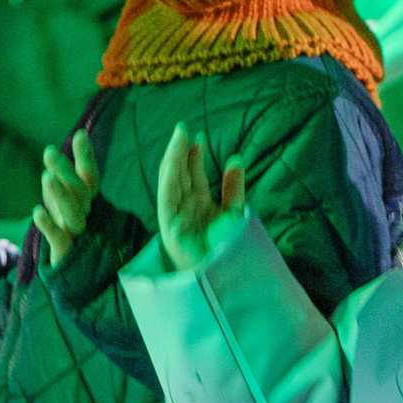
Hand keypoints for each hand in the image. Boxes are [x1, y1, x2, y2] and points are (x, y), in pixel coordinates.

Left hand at [32, 130, 100, 264]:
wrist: (78, 283)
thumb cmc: (69, 237)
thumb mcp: (65, 208)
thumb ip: (63, 184)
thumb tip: (63, 150)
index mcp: (88, 206)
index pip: (91, 179)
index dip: (87, 158)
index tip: (80, 135)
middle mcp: (87, 218)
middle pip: (80, 192)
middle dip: (66, 172)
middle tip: (49, 152)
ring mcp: (78, 236)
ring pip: (73, 213)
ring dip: (59, 195)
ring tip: (45, 177)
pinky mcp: (66, 254)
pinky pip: (58, 239)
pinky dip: (48, 226)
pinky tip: (36, 212)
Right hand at [155, 123, 245, 271]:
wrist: (225, 275)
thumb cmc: (228, 249)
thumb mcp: (234, 212)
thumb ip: (233, 187)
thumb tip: (236, 158)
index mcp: (199, 204)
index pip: (193, 174)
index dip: (194, 155)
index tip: (198, 136)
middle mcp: (185, 208)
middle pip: (180, 174)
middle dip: (179, 151)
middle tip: (182, 127)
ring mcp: (177, 217)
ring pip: (170, 182)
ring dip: (172, 160)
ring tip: (177, 138)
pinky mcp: (171, 228)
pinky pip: (166, 200)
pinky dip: (168, 182)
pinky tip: (172, 165)